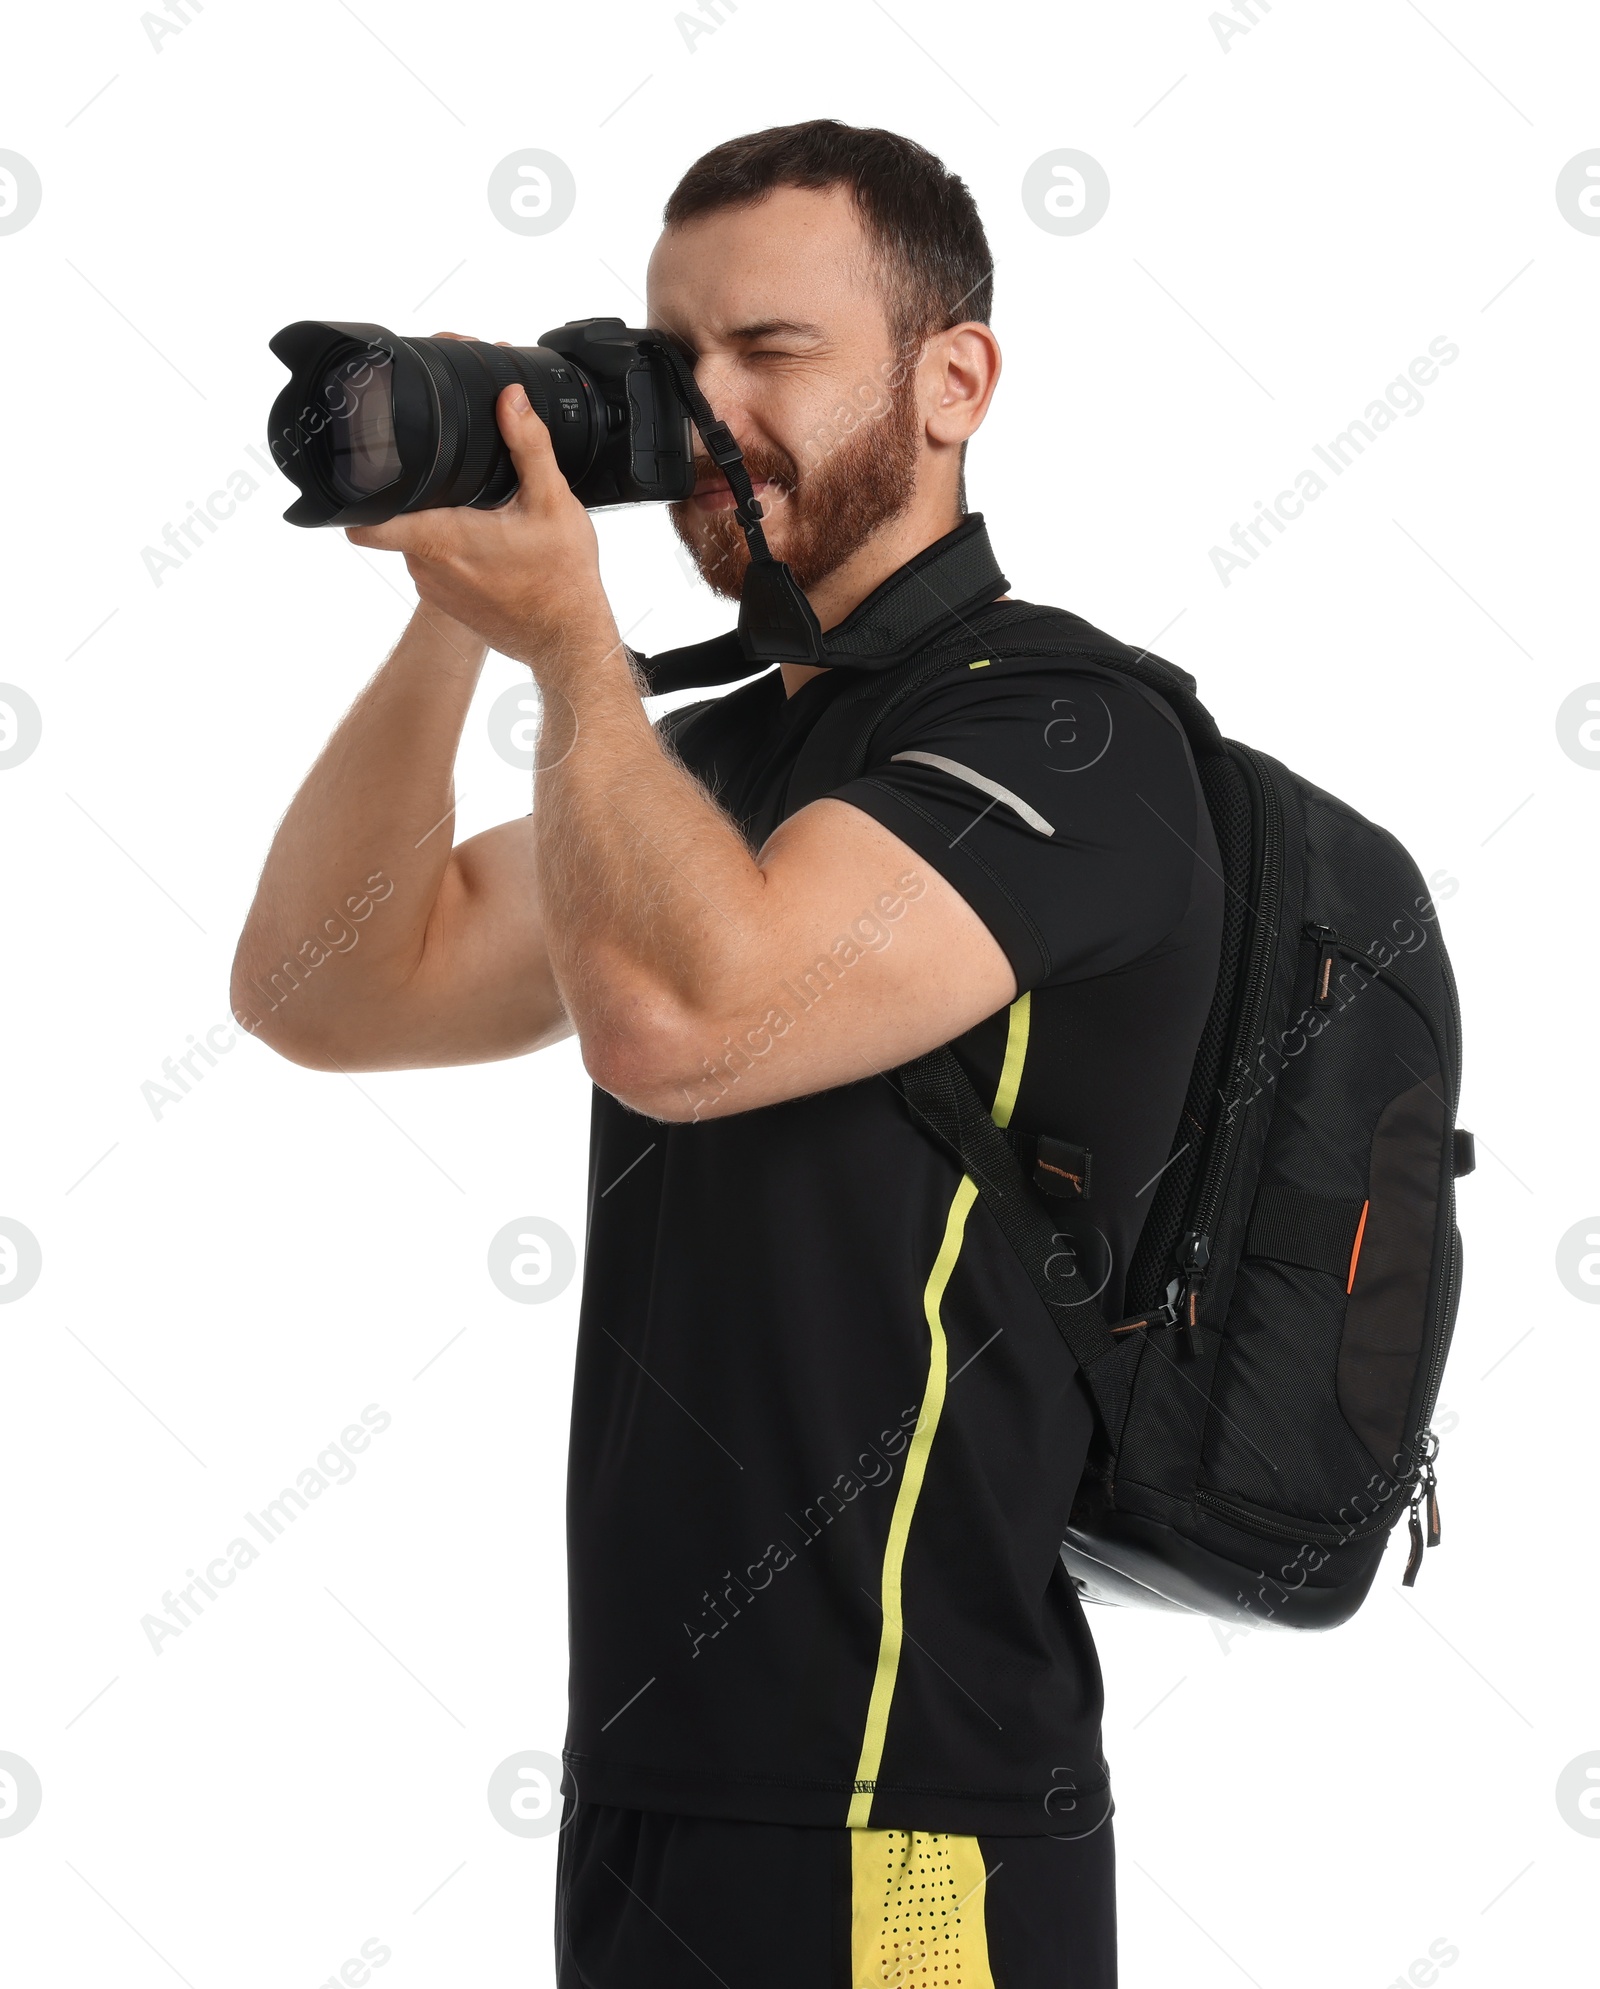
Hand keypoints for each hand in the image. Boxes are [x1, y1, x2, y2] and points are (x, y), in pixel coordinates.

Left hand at [345, 372, 616, 674]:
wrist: (569, 641)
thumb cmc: (561, 581)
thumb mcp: (552, 501)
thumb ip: (528, 444)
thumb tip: (510, 399)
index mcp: (441, 536)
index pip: (366, 521)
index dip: (357, 495)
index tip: (366, 476)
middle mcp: (427, 566)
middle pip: (400, 518)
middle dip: (423, 498)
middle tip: (462, 489)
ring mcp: (434, 589)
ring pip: (418, 541)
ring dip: (441, 526)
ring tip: (484, 522)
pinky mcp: (448, 604)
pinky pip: (436, 566)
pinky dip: (455, 553)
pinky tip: (491, 550)